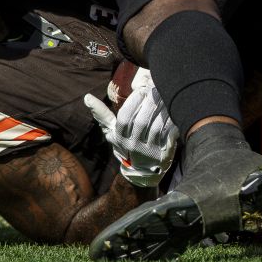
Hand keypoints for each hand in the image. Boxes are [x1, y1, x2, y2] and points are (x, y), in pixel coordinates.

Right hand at [85, 69, 178, 186]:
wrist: (142, 172)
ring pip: (157, 127)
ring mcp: (150, 151)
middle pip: (141, 122)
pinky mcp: (164, 153)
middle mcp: (134, 146)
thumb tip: (87, 97)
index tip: (140, 90)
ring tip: (166, 96)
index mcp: (120, 138)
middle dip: (150, 103)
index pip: (124, 119)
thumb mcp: (112, 132)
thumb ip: (101, 114)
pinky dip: (172, 122)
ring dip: (162, 110)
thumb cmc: (125, 145)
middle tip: (156, 89)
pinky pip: (169, 135)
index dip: (133, 103)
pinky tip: (174, 111)